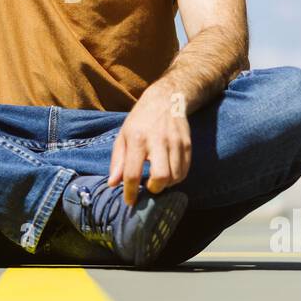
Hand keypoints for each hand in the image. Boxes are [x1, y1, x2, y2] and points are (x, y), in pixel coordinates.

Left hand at [108, 79, 191, 206]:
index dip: (130, 191)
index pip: (133, 172)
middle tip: (148, 187)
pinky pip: (185, 170)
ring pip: (176, 176)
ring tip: (158, 180)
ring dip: (167, 185)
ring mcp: (175, 142)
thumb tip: (113, 184)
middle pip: (161, 176)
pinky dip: (177, 177)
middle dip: (155, 188)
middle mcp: (158, 140)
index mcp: (137, 139)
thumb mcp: (123, 136)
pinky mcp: (187, 144)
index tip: (129, 201)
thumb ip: (118, 161)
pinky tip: (169, 173)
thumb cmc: (140, 121)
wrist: (165, 99)